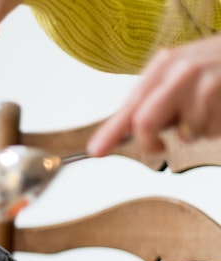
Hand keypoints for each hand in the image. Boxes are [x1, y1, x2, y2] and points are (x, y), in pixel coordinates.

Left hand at [88, 35, 220, 156]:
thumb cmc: (215, 68)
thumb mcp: (180, 74)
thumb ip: (153, 100)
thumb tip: (123, 132)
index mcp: (163, 65)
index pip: (130, 105)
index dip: (111, 132)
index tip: (96, 150)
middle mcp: (180, 71)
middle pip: (146, 121)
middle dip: (149, 143)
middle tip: (158, 148)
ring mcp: (203, 82)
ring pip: (185, 133)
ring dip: (193, 133)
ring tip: (207, 112)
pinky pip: (208, 132)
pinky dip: (213, 129)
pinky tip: (220, 109)